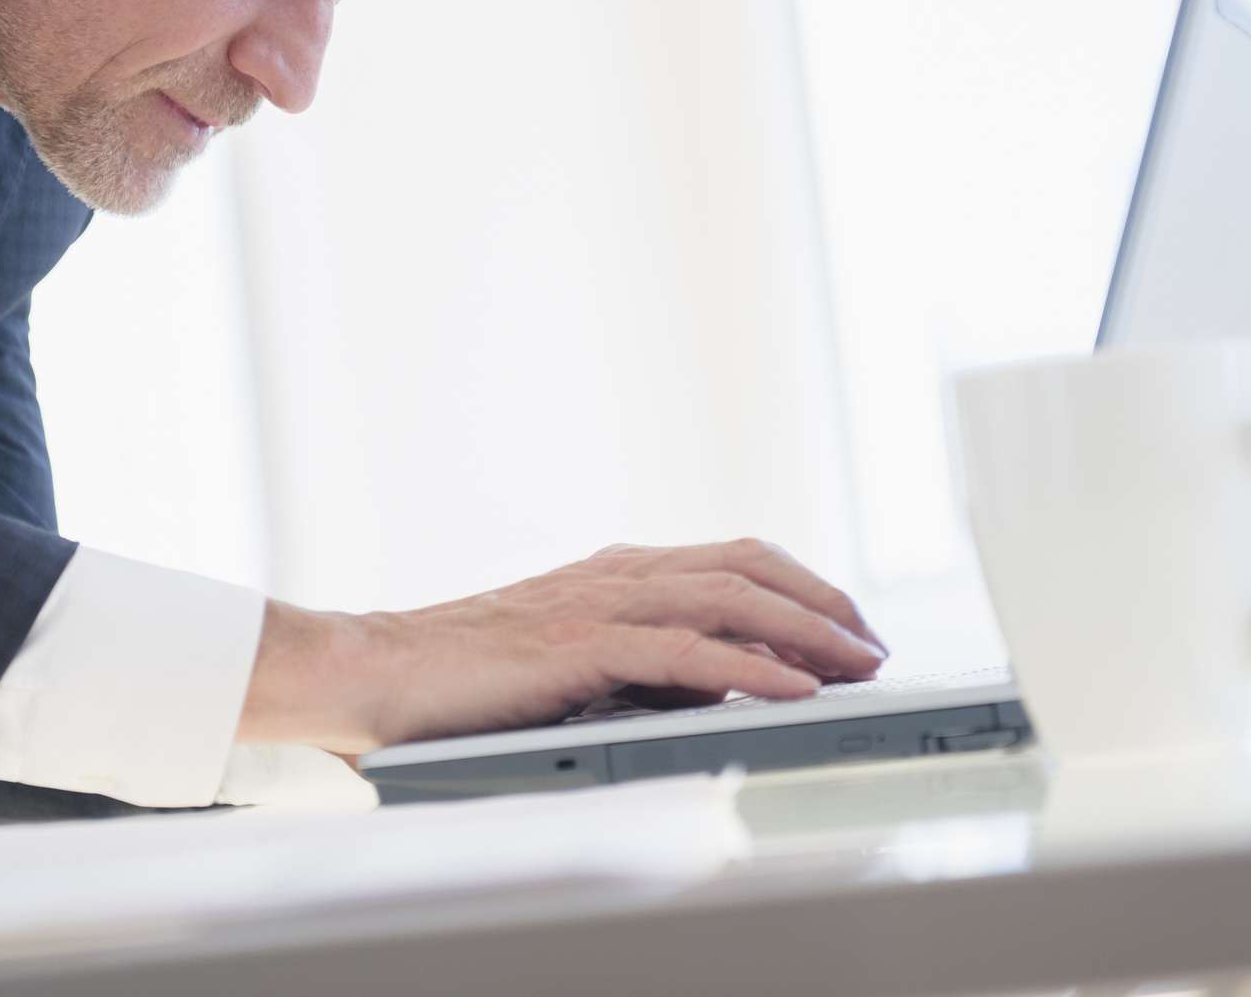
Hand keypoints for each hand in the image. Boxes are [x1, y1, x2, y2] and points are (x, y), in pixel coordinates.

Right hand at [235, 539, 888, 754]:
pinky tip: (792, 689)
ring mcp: (599, 605)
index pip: (734, 560)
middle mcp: (618, 575)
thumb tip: (729, 684)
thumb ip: (645, 664)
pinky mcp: (580, 648)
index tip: (851, 626)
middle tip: (874, 645)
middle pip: (749, 567)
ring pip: (730, 599)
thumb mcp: (574, 662)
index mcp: (617, 573)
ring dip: (806, 631)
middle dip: (824, 603)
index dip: (804, 586)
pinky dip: (750, 669)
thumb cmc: (465, 676)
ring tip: (857, 663)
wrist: (376, 671)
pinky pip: (687, 654)